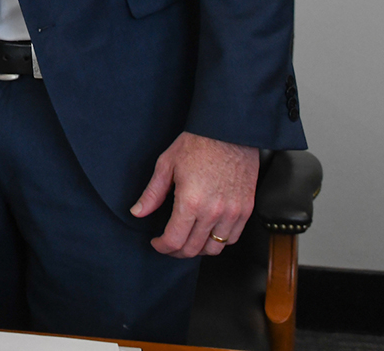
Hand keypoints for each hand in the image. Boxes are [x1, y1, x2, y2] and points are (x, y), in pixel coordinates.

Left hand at [131, 131, 258, 256]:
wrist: (228, 132)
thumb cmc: (197, 144)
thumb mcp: (166, 164)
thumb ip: (152, 193)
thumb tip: (137, 212)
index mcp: (190, 202)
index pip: (174, 240)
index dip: (162, 246)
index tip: (156, 243)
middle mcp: (213, 212)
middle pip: (194, 249)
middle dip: (177, 251)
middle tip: (168, 244)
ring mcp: (232, 213)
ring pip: (215, 248)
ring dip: (199, 249)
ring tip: (188, 240)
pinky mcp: (246, 210)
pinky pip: (233, 238)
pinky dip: (219, 241)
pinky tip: (208, 233)